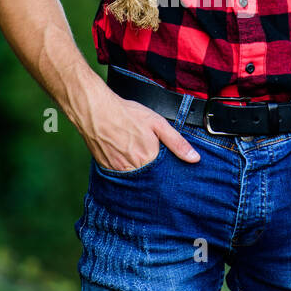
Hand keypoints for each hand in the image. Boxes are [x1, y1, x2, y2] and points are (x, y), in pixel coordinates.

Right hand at [79, 90, 200, 171]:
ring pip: (135, 179)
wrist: (95, 111)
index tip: (167, 165)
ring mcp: (118, 170)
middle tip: (151, 160)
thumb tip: (194, 158)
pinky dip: (125, 170)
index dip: (167, 171)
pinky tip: (125, 157)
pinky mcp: (106, 169)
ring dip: (140, 173)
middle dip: (154, 174)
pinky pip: (120, 176)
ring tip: (138, 157)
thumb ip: (177, 142)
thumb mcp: (157, 123)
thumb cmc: (127, 114)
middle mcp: (134, 169)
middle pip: (149, 179)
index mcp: (149, 159)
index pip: (164, 175)